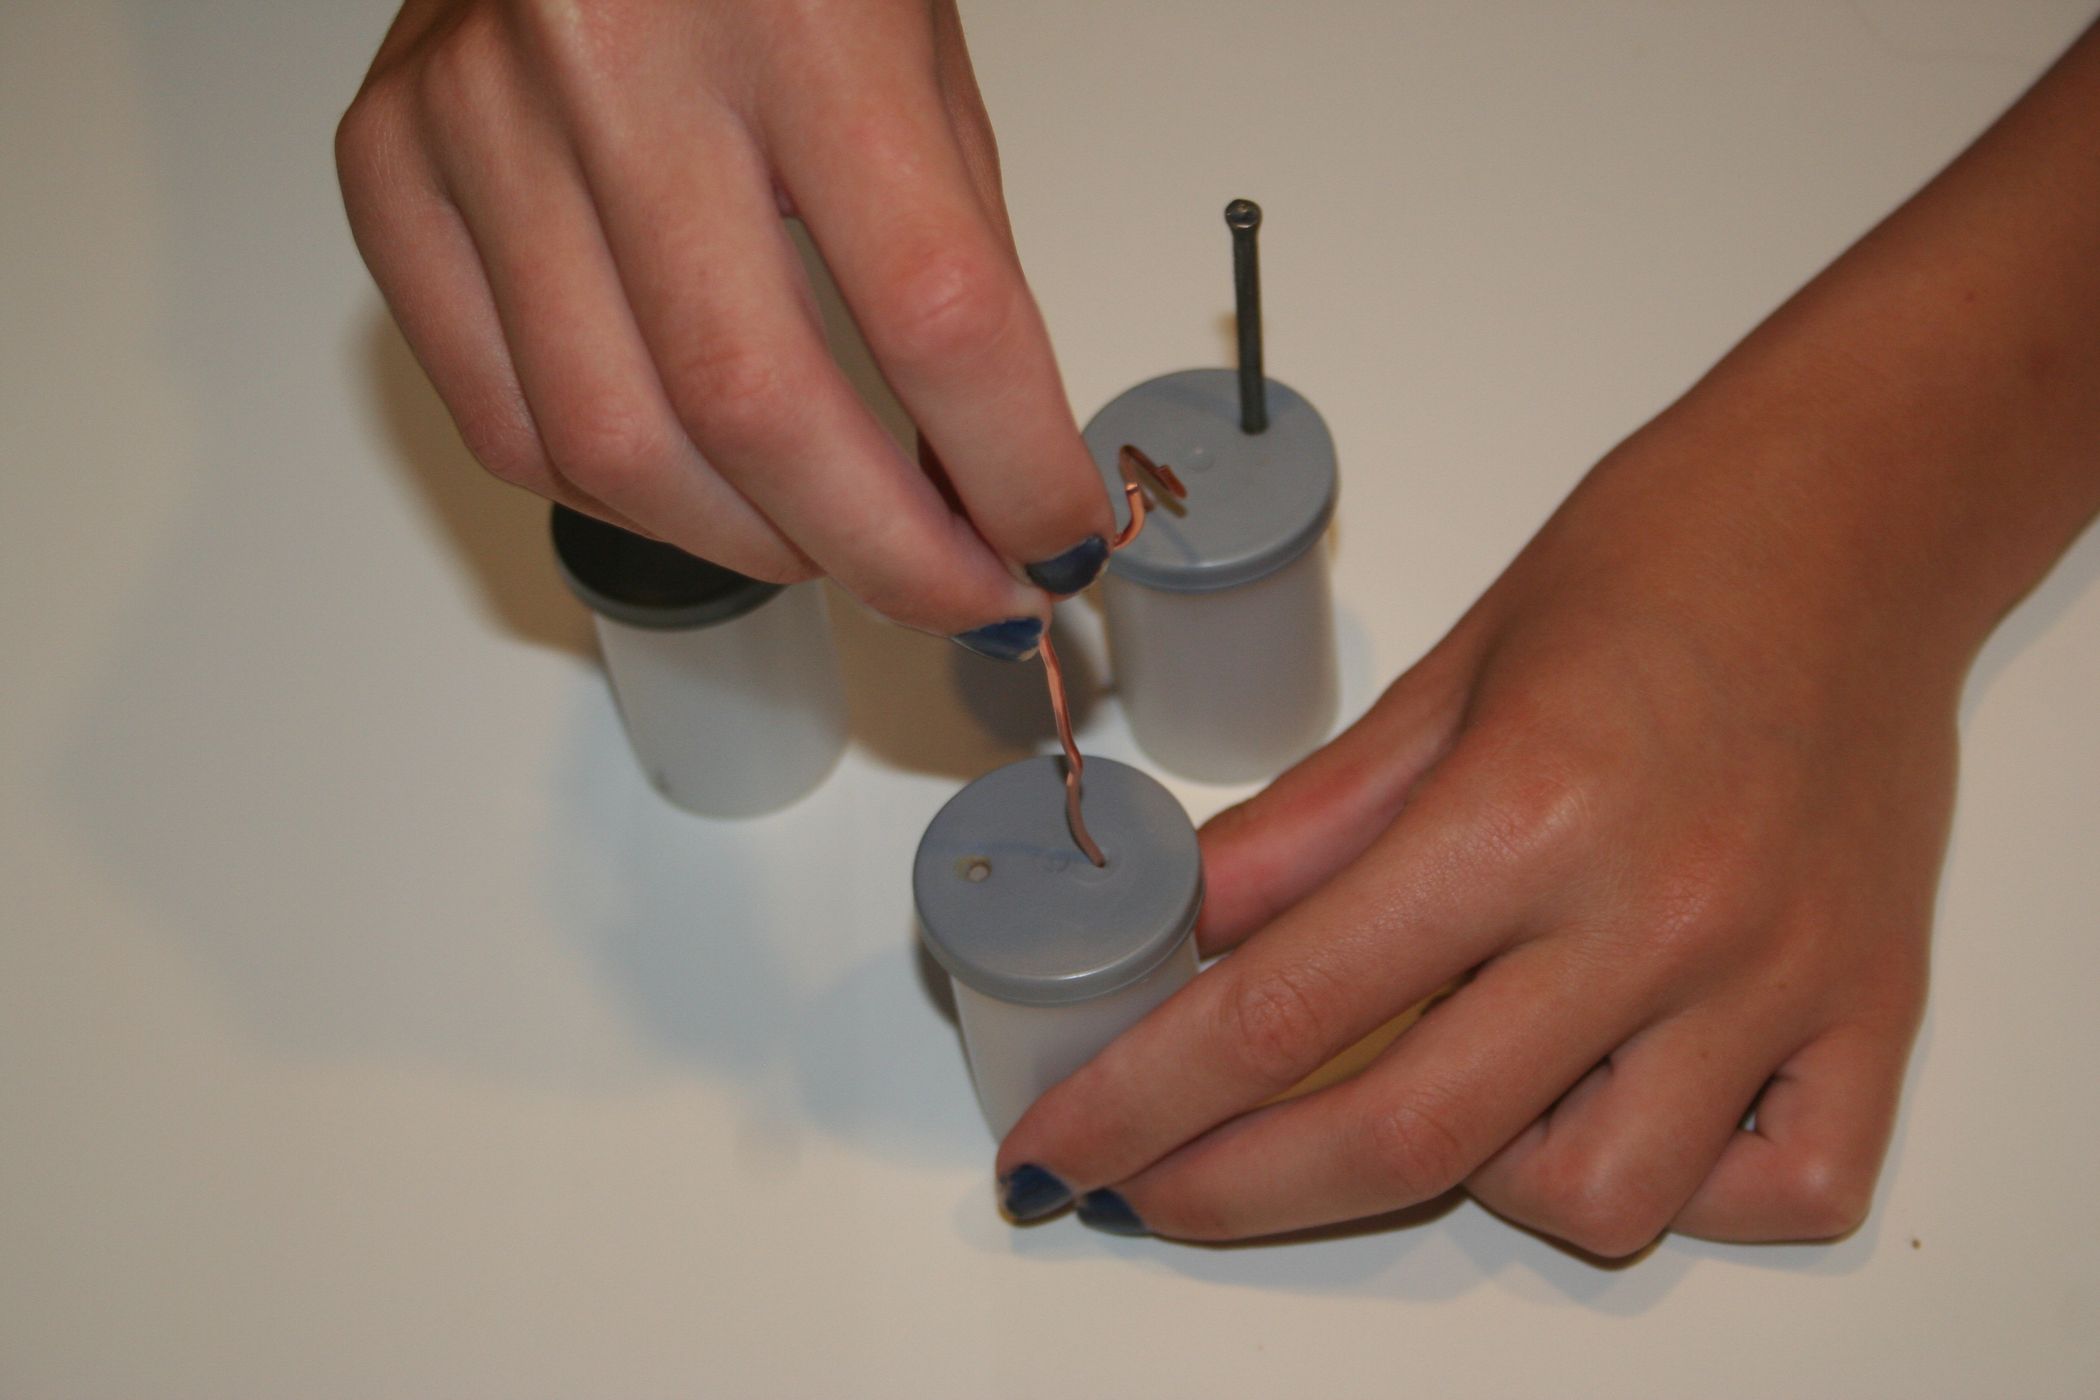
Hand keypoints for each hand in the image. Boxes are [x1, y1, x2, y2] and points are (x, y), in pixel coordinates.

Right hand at [337, 0, 1111, 646]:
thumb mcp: (912, 49)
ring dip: (760, 550)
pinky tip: (710, 495)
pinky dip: (627, 501)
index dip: (1014, 469)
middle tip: (966, 594)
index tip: (1057, 539)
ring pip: (617, 451)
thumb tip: (987, 472)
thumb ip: (954, 256)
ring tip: (840, 550)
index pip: (933, 310)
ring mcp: (478, 121)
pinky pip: (504, 423)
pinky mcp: (388, 170)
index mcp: (797, 14)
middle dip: (890, 555)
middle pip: (759, 409)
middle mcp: (614, 63)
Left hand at [995, 397, 1961, 1251]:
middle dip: (1237, 1189)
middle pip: (1410, 1137)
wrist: (1861, 517)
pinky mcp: (1891, 1013)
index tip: (1065, 1151)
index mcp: (1526, 808)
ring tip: (1456, 1074)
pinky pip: (1783, 1193)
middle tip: (1153, 1185)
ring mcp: (1782, 981)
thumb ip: (1312, 825)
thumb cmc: (1652, 563)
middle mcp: (1660, 916)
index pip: (1287, 1008)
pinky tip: (1624, 1098)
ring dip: (1478, 1177)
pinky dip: (1684, 1186)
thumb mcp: (1444, 676)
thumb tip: (1190, 935)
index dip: (1147, 1099)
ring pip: (1598, 1199)